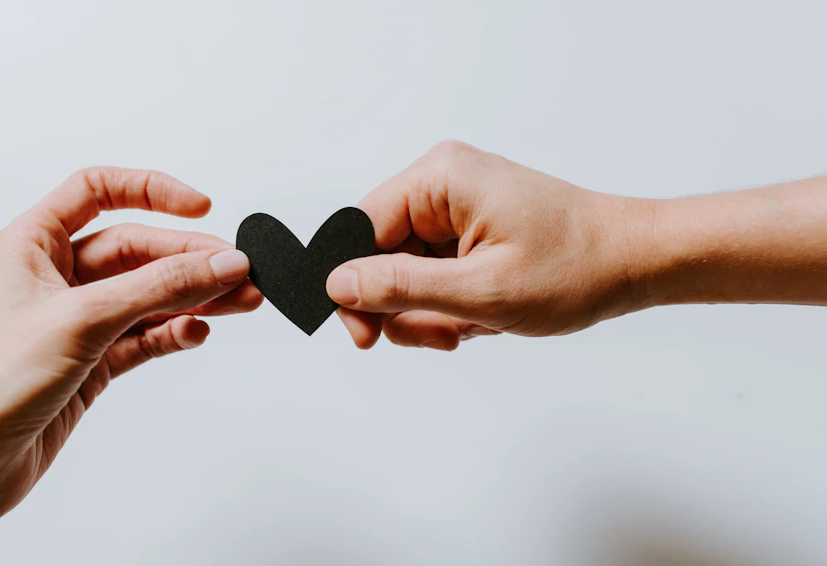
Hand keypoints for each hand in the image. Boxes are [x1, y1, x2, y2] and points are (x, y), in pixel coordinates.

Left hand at [0, 168, 261, 546]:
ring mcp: (77, 322)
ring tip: (240, 300)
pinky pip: (146, 336)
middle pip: (138, 249)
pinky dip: (174, 333)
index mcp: (32, 246)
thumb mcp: (82, 320)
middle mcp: (55, 279)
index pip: (98, 191)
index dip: (152, 191)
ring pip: (149, 295)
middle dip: (191, 259)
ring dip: (195, 297)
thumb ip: (158, 288)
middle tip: (239, 271)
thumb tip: (219, 262)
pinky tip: (195, 333)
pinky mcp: (92, 362)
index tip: (200, 207)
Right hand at [326, 140, 653, 349]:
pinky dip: (450, 305)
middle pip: (379, 255)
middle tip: (444, 335)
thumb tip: (337, 285)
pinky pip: (433, 274)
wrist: (635, 262)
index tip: (365, 337)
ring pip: (406, 273)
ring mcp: (456, 207)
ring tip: (474, 325)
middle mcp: (442, 184)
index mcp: (439, 178)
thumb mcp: (481, 290)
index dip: (353, 287)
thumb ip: (401, 287)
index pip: (357, 229)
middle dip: (405, 307)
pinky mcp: (469, 229)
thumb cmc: (576, 267)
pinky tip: (484, 315)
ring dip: (432, 312)